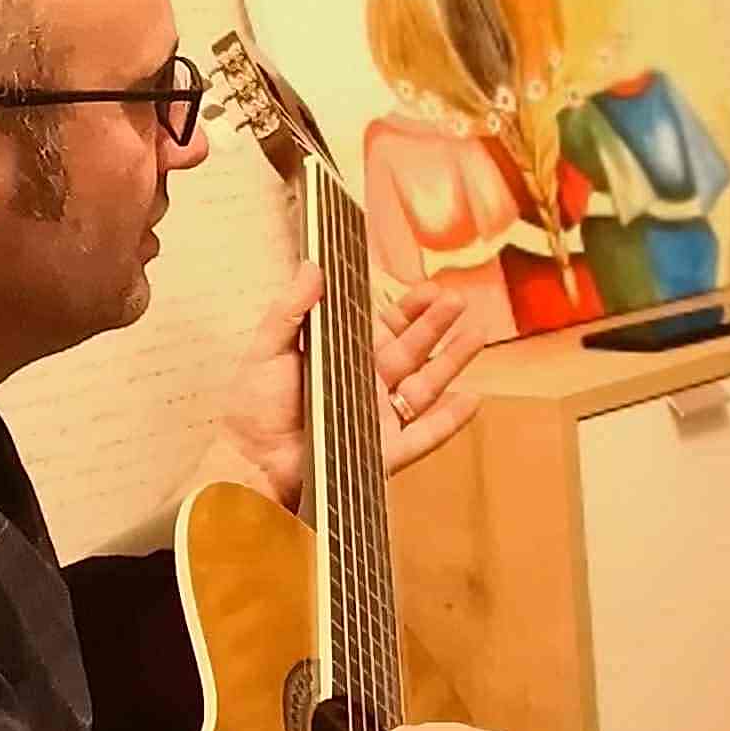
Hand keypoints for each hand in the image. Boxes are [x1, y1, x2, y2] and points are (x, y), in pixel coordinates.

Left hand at [208, 265, 490, 512]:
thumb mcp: (268, 349)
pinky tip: (472, 399)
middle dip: (435, 325)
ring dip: (452, 360)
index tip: (427, 288)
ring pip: (425, 385)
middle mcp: (366, 386)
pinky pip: (425, 435)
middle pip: (411, 350)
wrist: (253, 464)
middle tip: (455, 300)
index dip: (407, 308)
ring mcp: (379, 418)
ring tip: (476, 334)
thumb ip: (290, 309)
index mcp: (342, 359)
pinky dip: (450, 419)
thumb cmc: (254, 410)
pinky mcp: (386, 451)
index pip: (383, 328)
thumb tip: (312, 266)